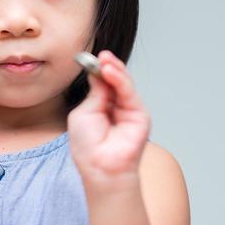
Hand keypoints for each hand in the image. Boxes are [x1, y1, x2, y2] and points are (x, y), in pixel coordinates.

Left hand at [67, 50, 150, 188]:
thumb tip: (98, 73)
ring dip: (114, 70)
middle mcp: (116, 108)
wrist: (101, 168)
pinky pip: (129, 93)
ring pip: (123, 84)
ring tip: (104, 60)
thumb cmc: (88, 147)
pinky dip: (120, 80)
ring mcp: (129, 111)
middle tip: (99, 56)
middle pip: (114, 81)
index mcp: (101, 108)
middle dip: (106, 67)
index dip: (96, 70)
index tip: (88, 59)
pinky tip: (110, 71)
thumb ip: (95, 94)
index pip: (101, 83)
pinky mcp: (140, 115)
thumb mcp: (84, 113)